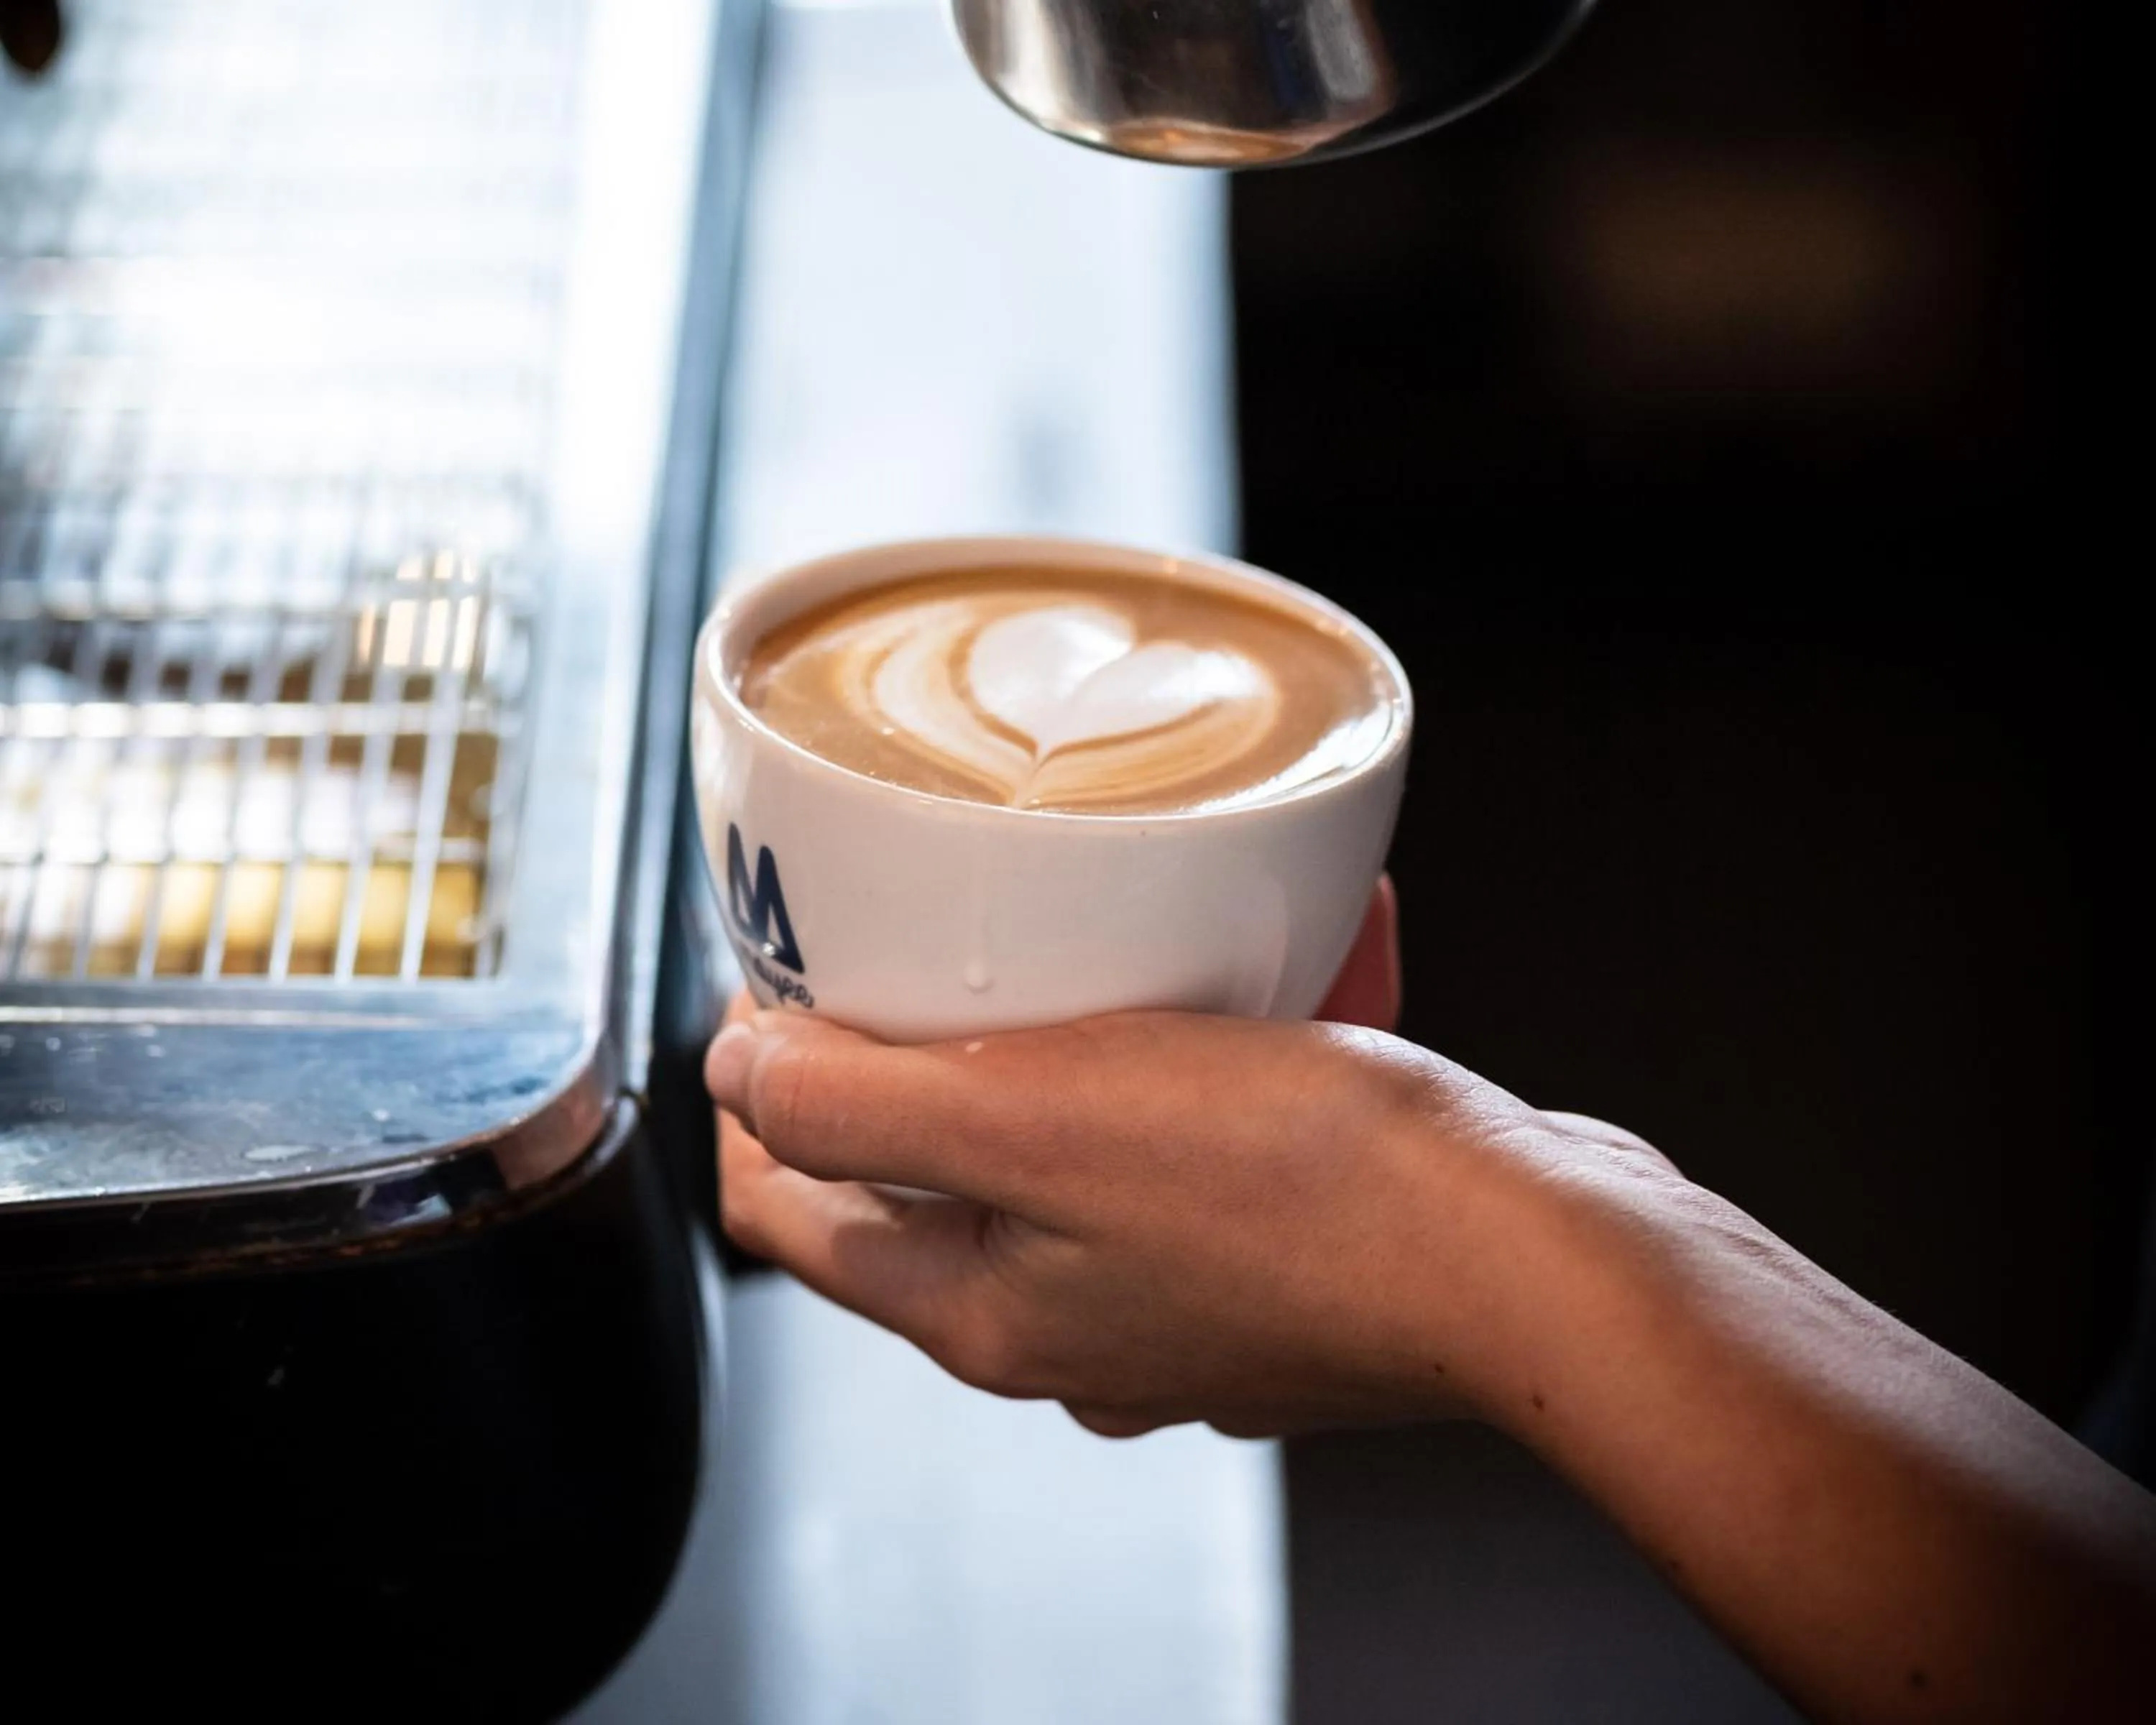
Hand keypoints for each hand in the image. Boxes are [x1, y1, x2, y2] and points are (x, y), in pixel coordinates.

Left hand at [709, 879, 1670, 1438]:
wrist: (1530, 1254)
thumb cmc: (1305, 1189)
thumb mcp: (1036, 1120)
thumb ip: (858, 1105)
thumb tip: (737, 1074)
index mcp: (982, 1310)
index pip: (785, 1210)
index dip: (755, 1089)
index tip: (785, 980)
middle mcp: (1067, 1327)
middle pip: (923, 1175)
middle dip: (919, 1048)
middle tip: (944, 937)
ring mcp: (1173, 1302)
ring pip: (1067, 1146)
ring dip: (1080, 1033)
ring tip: (1120, 930)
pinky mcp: (1269, 1262)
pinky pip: (1196, 1135)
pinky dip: (1211, 1048)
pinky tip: (1269, 969)